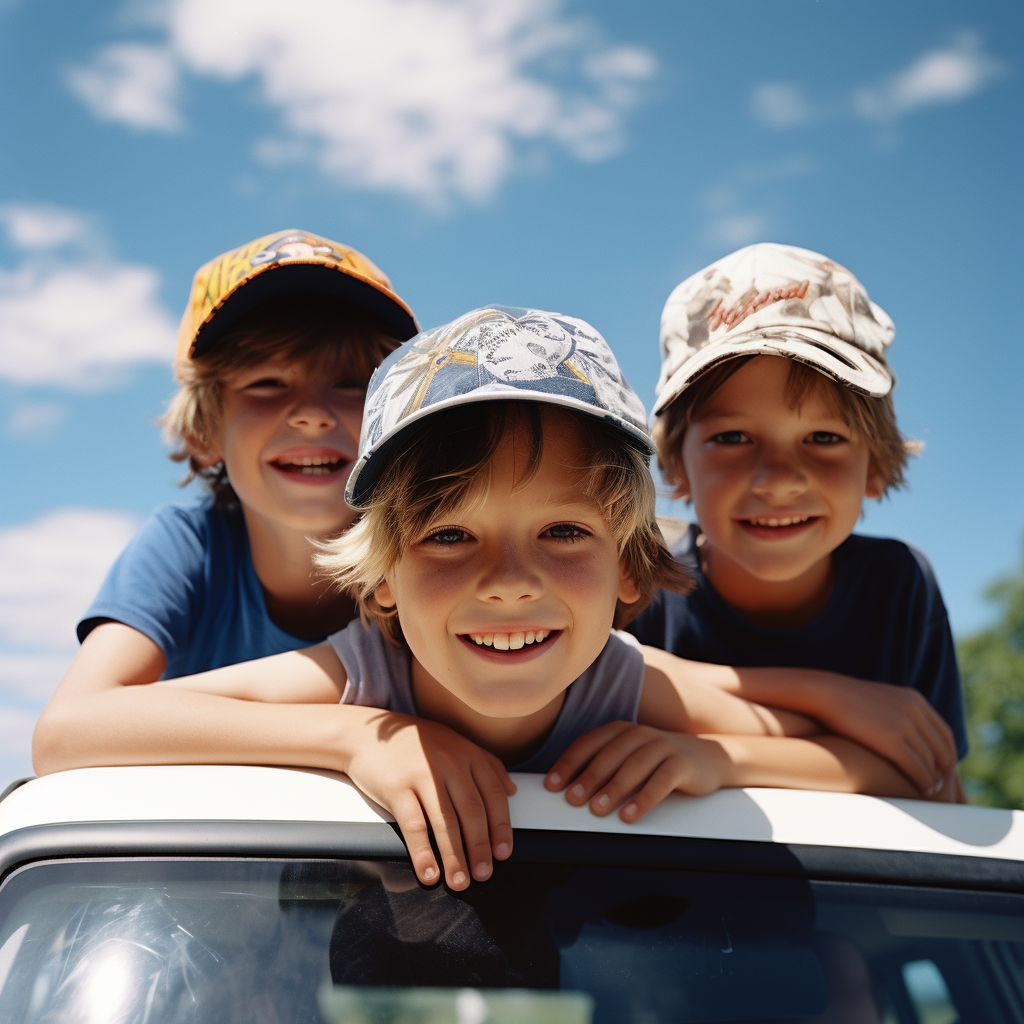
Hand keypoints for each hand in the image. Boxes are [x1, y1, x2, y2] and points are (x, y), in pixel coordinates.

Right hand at [343, 712, 515, 889]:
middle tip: (483, 875)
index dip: (501, 827)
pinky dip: (423, 853)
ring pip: (445, 823)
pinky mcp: (397, 788)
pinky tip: (429, 872)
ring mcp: (422, 775)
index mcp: (467, 754)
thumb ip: (487, 763)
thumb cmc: (414, 743)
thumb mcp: (455, 743)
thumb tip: (512, 790)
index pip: (493, 794)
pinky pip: (414, 826)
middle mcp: (449, 763)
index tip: (503, 853)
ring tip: (459, 881)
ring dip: (455, 858)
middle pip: (471, 812)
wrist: (366, 733)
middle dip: (480, 848)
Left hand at [544, 721, 730, 822]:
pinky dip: (643, 798)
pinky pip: (661, 780)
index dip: (568, 763)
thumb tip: (568, 790)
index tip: (551, 785)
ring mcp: (663, 746)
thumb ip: (606, 767)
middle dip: (587, 777)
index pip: (588, 743)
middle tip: (571, 799)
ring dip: (613, 788)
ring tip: (597, 810)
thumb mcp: (631, 758)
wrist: (712, 758)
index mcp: (621, 731)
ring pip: (633, 766)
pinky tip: (629, 815)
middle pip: (609, 755)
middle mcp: (640, 734)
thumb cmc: (661, 762)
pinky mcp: (683, 762)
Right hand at [808, 679, 957, 797]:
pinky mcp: (893, 741)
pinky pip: (918, 768)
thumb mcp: (879, 702)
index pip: (945, 734)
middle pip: (943, 749)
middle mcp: (915, 711)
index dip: (947, 755)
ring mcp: (905, 725)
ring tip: (928, 791)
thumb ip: (897, 713)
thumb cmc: (845, 702)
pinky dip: (923, 782)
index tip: (942, 770)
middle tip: (940, 787)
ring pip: (932, 761)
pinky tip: (920, 790)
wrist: (822, 693)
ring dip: (934, 780)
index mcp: (915, 700)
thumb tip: (905, 733)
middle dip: (944, 771)